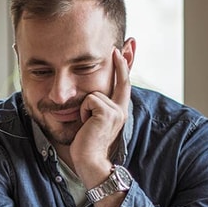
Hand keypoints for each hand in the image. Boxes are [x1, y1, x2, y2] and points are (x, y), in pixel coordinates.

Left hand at [72, 47, 130, 186]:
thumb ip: (93, 107)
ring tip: (86, 124)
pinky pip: (89, 100)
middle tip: (120, 45)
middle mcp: (121, 109)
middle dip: (122, 61)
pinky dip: (83, 111)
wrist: (89, 161)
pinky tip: (86, 124)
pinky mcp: (108, 112)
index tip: (124, 50)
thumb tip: (88, 95)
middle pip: (120, 80)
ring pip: (93, 93)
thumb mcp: (90, 121)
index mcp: (118, 111)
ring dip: (84, 108)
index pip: (123, 85)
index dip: (124, 67)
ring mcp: (116, 111)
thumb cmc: (85, 145)